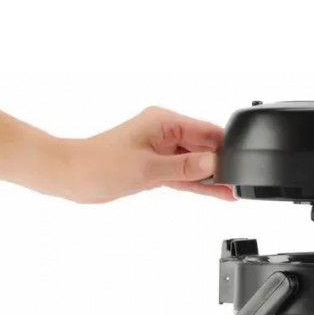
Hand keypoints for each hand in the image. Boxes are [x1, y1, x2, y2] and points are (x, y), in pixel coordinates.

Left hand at [54, 107, 233, 202]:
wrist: (72, 176)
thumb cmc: (100, 164)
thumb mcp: (148, 168)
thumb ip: (184, 167)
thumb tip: (213, 163)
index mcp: (164, 122)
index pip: (206, 131)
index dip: (225, 147)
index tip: (241, 163)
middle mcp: (165, 132)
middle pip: (204, 147)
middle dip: (222, 163)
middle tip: (241, 181)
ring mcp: (161, 150)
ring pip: (196, 164)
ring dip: (212, 177)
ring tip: (235, 190)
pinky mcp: (156, 167)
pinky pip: (185, 175)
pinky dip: (199, 184)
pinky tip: (217, 193)